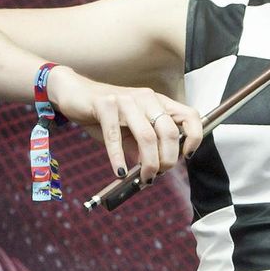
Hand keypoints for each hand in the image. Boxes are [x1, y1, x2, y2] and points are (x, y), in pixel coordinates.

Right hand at [46, 67, 201, 182]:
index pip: (190, 115)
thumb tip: (154, 171)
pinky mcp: (105, 104)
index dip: (195, 137)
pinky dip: (118, 158)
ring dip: (149, 163)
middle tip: (158, 174)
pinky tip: (119, 172)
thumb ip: (143, 146)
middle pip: (169, 132)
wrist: (74, 93)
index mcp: (158, 102)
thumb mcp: (129, 130)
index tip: (187, 156)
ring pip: (147, 136)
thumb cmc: (105, 114)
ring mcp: (126, 99)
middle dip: (168, 159)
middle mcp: (146, 98)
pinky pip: (115, 136)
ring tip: (144, 178)